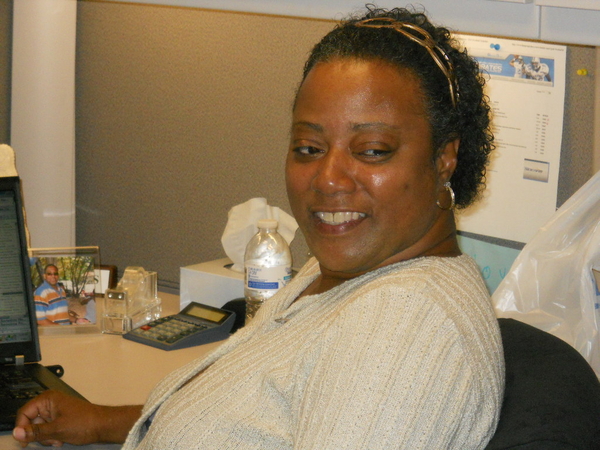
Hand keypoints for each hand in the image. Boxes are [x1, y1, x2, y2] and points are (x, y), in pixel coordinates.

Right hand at [13, 390, 142, 446]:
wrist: (104, 425)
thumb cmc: (84, 423)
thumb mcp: (56, 430)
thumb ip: (35, 432)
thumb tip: (16, 432)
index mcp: (48, 399)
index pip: (24, 412)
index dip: (22, 427)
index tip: (24, 441)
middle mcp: (50, 402)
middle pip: (31, 421)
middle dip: (38, 433)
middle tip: (49, 440)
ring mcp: (56, 410)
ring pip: (39, 427)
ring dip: (46, 437)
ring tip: (58, 439)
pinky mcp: (61, 418)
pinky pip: (48, 429)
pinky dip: (52, 436)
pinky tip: (61, 439)